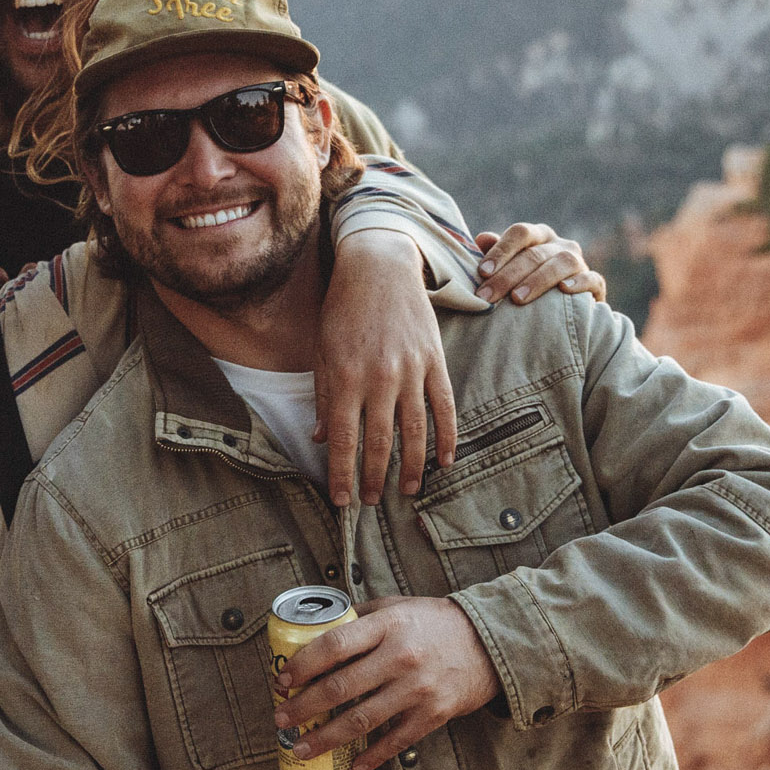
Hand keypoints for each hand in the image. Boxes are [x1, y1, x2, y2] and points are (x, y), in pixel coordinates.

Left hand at [273, 596, 501, 769]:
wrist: (490, 643)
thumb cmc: (434, 622)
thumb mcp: (396, 607)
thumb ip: (359, 617)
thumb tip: (315, 629)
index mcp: (387, 626)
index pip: (334, 645)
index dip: (302, 665)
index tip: (282, 681)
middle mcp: (400, 658)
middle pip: (340, 687)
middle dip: (304, 706)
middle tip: (281, 718)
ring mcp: (418, 689)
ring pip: (361, 720)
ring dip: (326, 737)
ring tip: (300, 746)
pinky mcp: (434, 714)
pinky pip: (395, 741)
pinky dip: (372, 757)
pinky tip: (350, 766)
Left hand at [317, 230, 456, 506]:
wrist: (378, 267)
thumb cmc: (342, 310)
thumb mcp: (323, 352)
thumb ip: (326, 397)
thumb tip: (323, 439)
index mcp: (345, 378)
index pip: (344, 441)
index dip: (342, 474)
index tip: (342, 501)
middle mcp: (379, 378)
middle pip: (379, 443)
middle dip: (373, 477)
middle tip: (371, 502)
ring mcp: (411, 370)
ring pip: (414, 431)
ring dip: (411, 466)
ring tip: (408, 491)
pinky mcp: (434, 361)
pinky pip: (444, 407)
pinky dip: (446, 437)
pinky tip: (444, 461)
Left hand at [474, 224, 604, 303]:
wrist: (563, 311)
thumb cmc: (525, 284)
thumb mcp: (509, 268)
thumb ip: (496, 253)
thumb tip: (483, 238)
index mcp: (537, 236)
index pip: (520, 233)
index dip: (501, 250)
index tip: (482, 272)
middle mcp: (559, 245)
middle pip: (535, 254)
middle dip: (508, 276)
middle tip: (488, 296)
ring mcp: (579, 262)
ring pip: (563, 262)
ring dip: (538, 280)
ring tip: (517, 299)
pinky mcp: (595, 283)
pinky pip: (592, 278)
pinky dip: (579, 283)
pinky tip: (564, 290)